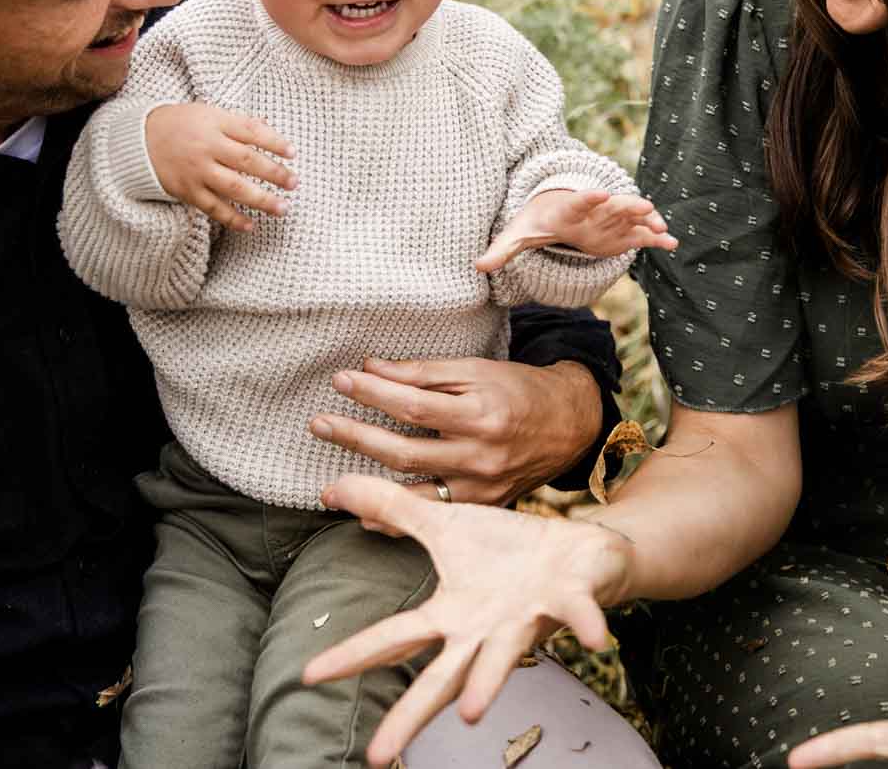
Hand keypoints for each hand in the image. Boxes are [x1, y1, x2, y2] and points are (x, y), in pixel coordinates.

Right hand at [143, 101, 294, 231]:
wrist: (138, 140)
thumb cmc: (181, 124)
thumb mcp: (208, 113)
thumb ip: (238, 122)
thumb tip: (269, 129)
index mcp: (214, 123)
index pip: (250, 131)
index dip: (274, 142)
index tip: (293, 153)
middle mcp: (206, 146)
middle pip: (246, 160)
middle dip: (274, 172)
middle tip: (294, 183)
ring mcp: (197, 170)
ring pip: (233, 187)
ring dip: (260, 199)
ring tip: (282, 208)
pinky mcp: (187, 190)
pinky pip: (213, 207)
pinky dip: (232, 218)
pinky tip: (251, 225)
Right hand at [304, 474, 633, 767]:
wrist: (581, 551)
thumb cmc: (510, 551)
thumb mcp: (444, 525)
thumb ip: (391, 510)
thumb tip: (331, 489)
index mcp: (454, 614)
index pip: (394, 638)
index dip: (352, 654)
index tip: (310, 674)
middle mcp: (486, 630)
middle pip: (440, 676)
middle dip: (411, 714)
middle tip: (378, 755)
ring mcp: (528, 619)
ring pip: (503, 656)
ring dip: (488, 681)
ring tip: (470, 712)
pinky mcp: (569, 600)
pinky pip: (579, 615)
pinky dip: (586, 626)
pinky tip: (596, 641)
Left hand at [309, 357, 601, 505]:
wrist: (570, 425)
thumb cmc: (518, 389)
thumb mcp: (476, 371)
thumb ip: (423, 373)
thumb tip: (370, 367)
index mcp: (480, 413)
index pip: (413, 406)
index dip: (372, 393)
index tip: (340, 380)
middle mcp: (481, 454)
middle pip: (404, 450)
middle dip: (355, 437)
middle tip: (318, 424)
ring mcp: (483, 487)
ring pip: (415, 492)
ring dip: (366, 491)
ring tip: (328, 488)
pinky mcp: (484, 507)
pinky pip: (435, 518)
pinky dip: (400, 520)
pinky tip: (368, 519)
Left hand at [474, 189, 676, 272]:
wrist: (555, 210)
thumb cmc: (537, 222)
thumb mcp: (519, 234)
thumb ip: (502, 250)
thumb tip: (477, 266)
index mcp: (569, 209)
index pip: (579, 200)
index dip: (589, 197)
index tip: (601, 193)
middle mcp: (594, 210)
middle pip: (612, 205)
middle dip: (627, 205)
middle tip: (645, 205)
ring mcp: (610, 219)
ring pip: (631, 216)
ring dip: (647, 220)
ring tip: (663, 228)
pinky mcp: (621, 231)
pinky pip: (641, 234)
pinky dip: (656, 237)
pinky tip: (672, 244)